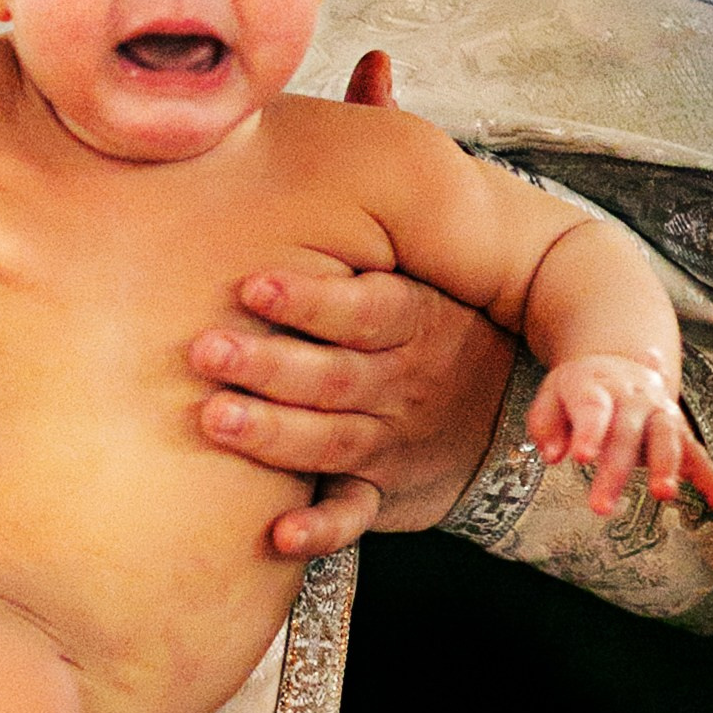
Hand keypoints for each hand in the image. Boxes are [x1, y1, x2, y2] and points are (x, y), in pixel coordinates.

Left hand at [192, 268, 516, 554]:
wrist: (506, 416)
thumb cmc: (432, 333)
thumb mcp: (423, 284)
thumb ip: (361, 258)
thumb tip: (272, 179)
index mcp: (414, 323)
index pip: (365, 311)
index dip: (311, 300)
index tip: (253, 284)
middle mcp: (400, 383)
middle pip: (332, 376)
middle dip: (268, 365)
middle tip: (207, 350)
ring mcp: (389, 441)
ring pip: (330, 440)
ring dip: (272, 435)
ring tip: (215, 418)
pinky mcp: (380, 492)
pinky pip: (353, 514)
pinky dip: (320, 529)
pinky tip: (279, 534)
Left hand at [528, 356, 712, 519]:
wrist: (616, 364)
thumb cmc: (580, 388)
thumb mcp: (552, 395)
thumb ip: (546, 424)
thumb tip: (553, 454)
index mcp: (598, 385)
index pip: (593, 407)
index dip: (588, 432)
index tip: (580, 457)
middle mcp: (634, 396)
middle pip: (626, 431)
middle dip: (615, 470)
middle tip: (601, 505)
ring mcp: (660, 412)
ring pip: (666, 438)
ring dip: (666, 467)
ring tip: (663, 494)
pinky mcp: (679, 431)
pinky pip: (698, 456)